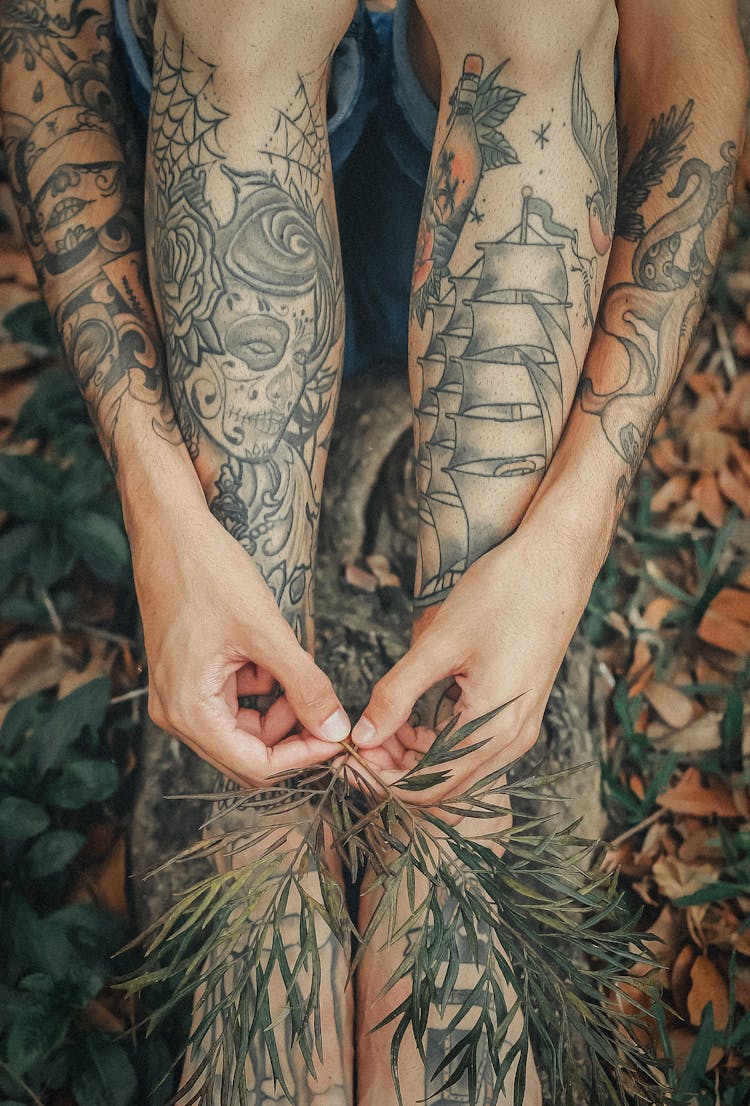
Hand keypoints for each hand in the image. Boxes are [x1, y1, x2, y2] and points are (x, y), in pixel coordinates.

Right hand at [130, 503, 349, 785]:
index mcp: (189, 711)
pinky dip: (263, 685)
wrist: (169, 530)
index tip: (339, 736)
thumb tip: (336, 729)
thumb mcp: (266, 631)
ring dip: (280, 707)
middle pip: (250, 753)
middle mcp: (178, 714)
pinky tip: (270, 652)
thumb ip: (304, 685)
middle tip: (330, 707)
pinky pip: (236, 701)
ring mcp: (181, 696)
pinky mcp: (191, 678)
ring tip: (296, 665)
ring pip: (246, 728)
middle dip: (293, 734)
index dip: (303, 757)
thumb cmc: (208, 573)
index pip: (256, 765)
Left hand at [350, 520, 593, 805]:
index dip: (380, 781)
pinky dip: (434, 739)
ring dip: (412, 754)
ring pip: (455, 767)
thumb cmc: (504, 594)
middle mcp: (512, 740)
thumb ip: (397, 694)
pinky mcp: (516, 712)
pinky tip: (408, 714)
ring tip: (377, 723)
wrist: (557, 562)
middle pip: (441, 785)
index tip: (345, 758)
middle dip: (393, 768)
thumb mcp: (440, 643)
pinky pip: (470, 745)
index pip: (428, 788)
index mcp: (494, 729)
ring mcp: (518, 727)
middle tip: (356, 738)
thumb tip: (362, 735)